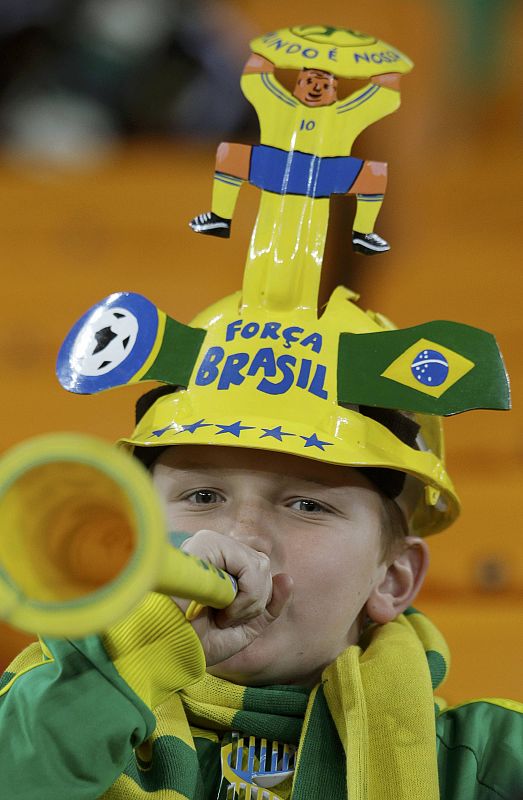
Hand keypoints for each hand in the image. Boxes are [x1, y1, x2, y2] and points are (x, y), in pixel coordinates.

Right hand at [173, 530, 292, 666]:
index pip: (259, 568)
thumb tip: (287, 578)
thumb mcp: (245, 627)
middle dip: (254, 601)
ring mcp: (208, 543)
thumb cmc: (200, 639)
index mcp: (219, 562)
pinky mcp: (205, 543)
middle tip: (224, 618)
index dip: (255, 599)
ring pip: (259, 566)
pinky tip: (217, 606)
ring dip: (246, 602)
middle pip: (262, 564)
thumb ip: (269, 605)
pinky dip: (243, 597)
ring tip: (218, 613)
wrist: (171, 648)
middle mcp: (214, 548)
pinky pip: (249, 567)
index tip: (228, 620)